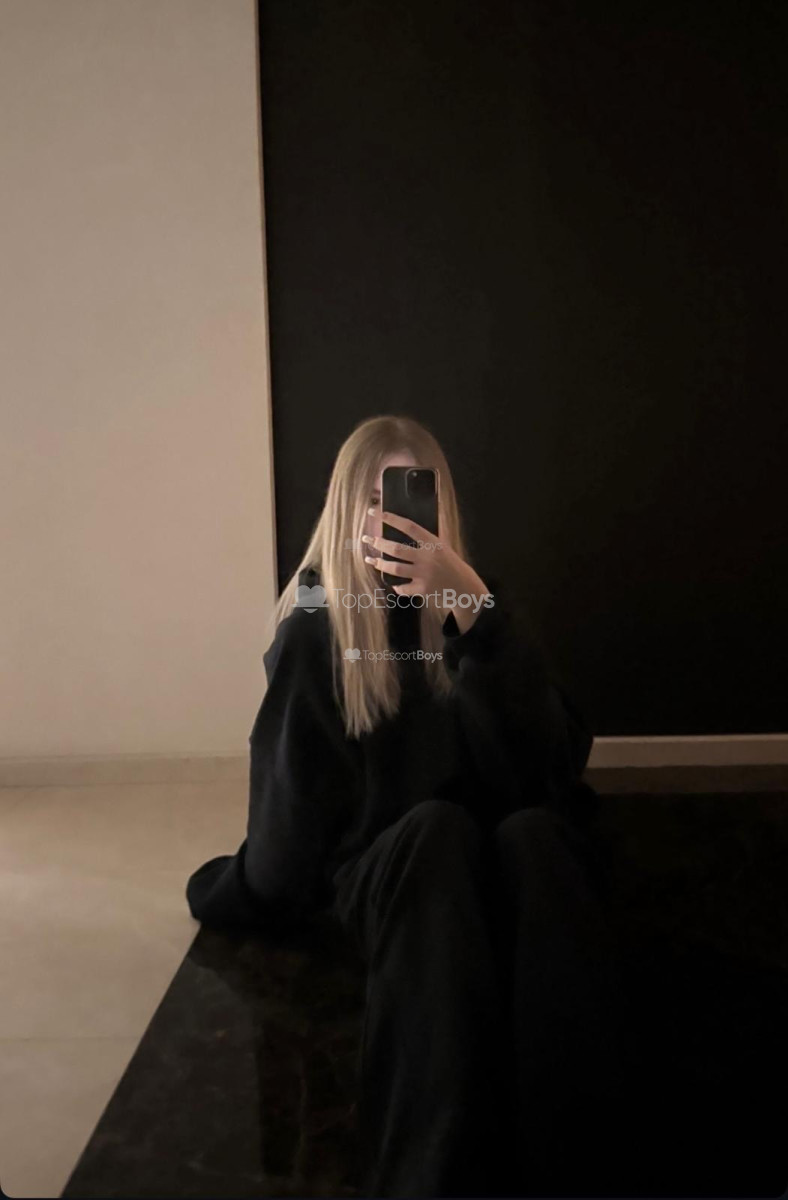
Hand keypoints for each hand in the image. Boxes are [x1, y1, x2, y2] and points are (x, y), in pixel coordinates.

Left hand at [362, 510, 490, 633]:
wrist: (465, 588)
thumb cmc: (452, 565)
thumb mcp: (443, 548)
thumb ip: (426, 542)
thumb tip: (404, 532)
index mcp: (433, 543)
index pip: (409, 526)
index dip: (391, 519)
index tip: (376, 513)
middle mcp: (427, 557)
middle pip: (396, 548)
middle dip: (378, 543)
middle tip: (367, 539)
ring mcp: (424, 574)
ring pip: (394, 568)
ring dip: (379, 564)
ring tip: (370, 560)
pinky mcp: (422, 590)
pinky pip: (402, 588)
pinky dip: (396, 586)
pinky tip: (393, 584)